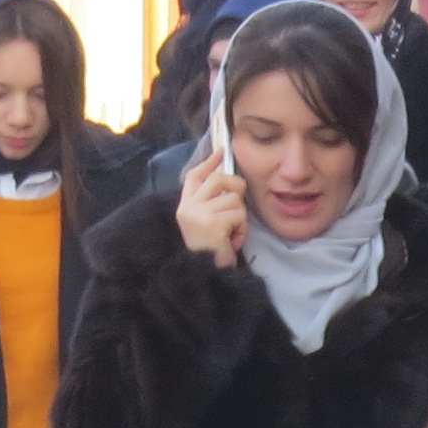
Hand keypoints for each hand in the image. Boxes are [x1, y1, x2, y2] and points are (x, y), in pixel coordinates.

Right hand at [177, 144, 248, 265]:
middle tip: (236, 208)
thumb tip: (227, 177)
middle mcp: (187, 207)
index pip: (195, 175)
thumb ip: (212, 202)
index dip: (209, 162)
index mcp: (184, 205)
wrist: (206, 276)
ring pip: (234, 199)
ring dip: (240, 218)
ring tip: (231, 234)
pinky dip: (242, 229)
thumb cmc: (212, 251)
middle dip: (236, 189)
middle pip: (219, 179)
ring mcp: (198, 214)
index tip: (221, 151)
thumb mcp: (207, 223)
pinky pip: (239, 214)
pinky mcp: (212, 223)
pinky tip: (232, 241)